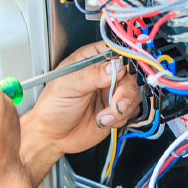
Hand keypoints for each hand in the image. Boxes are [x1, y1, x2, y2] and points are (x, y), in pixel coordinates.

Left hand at [26, 41, 140, 155]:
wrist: (53, 136)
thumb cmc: (52, 107)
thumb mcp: (67, 86)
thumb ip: (91, 74)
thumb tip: (114, 66)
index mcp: (91, 59)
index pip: (116, 50)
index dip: (124, 61)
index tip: (121, 75)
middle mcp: (105, 74)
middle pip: (131, 74)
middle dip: (126, 92)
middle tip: (115, 104)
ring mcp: (113, 92)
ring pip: (134, 93)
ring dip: (122, 109)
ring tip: (103, 116)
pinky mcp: (118, 110)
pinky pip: (133, 111)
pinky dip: (121, 119)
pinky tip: (104, 121)